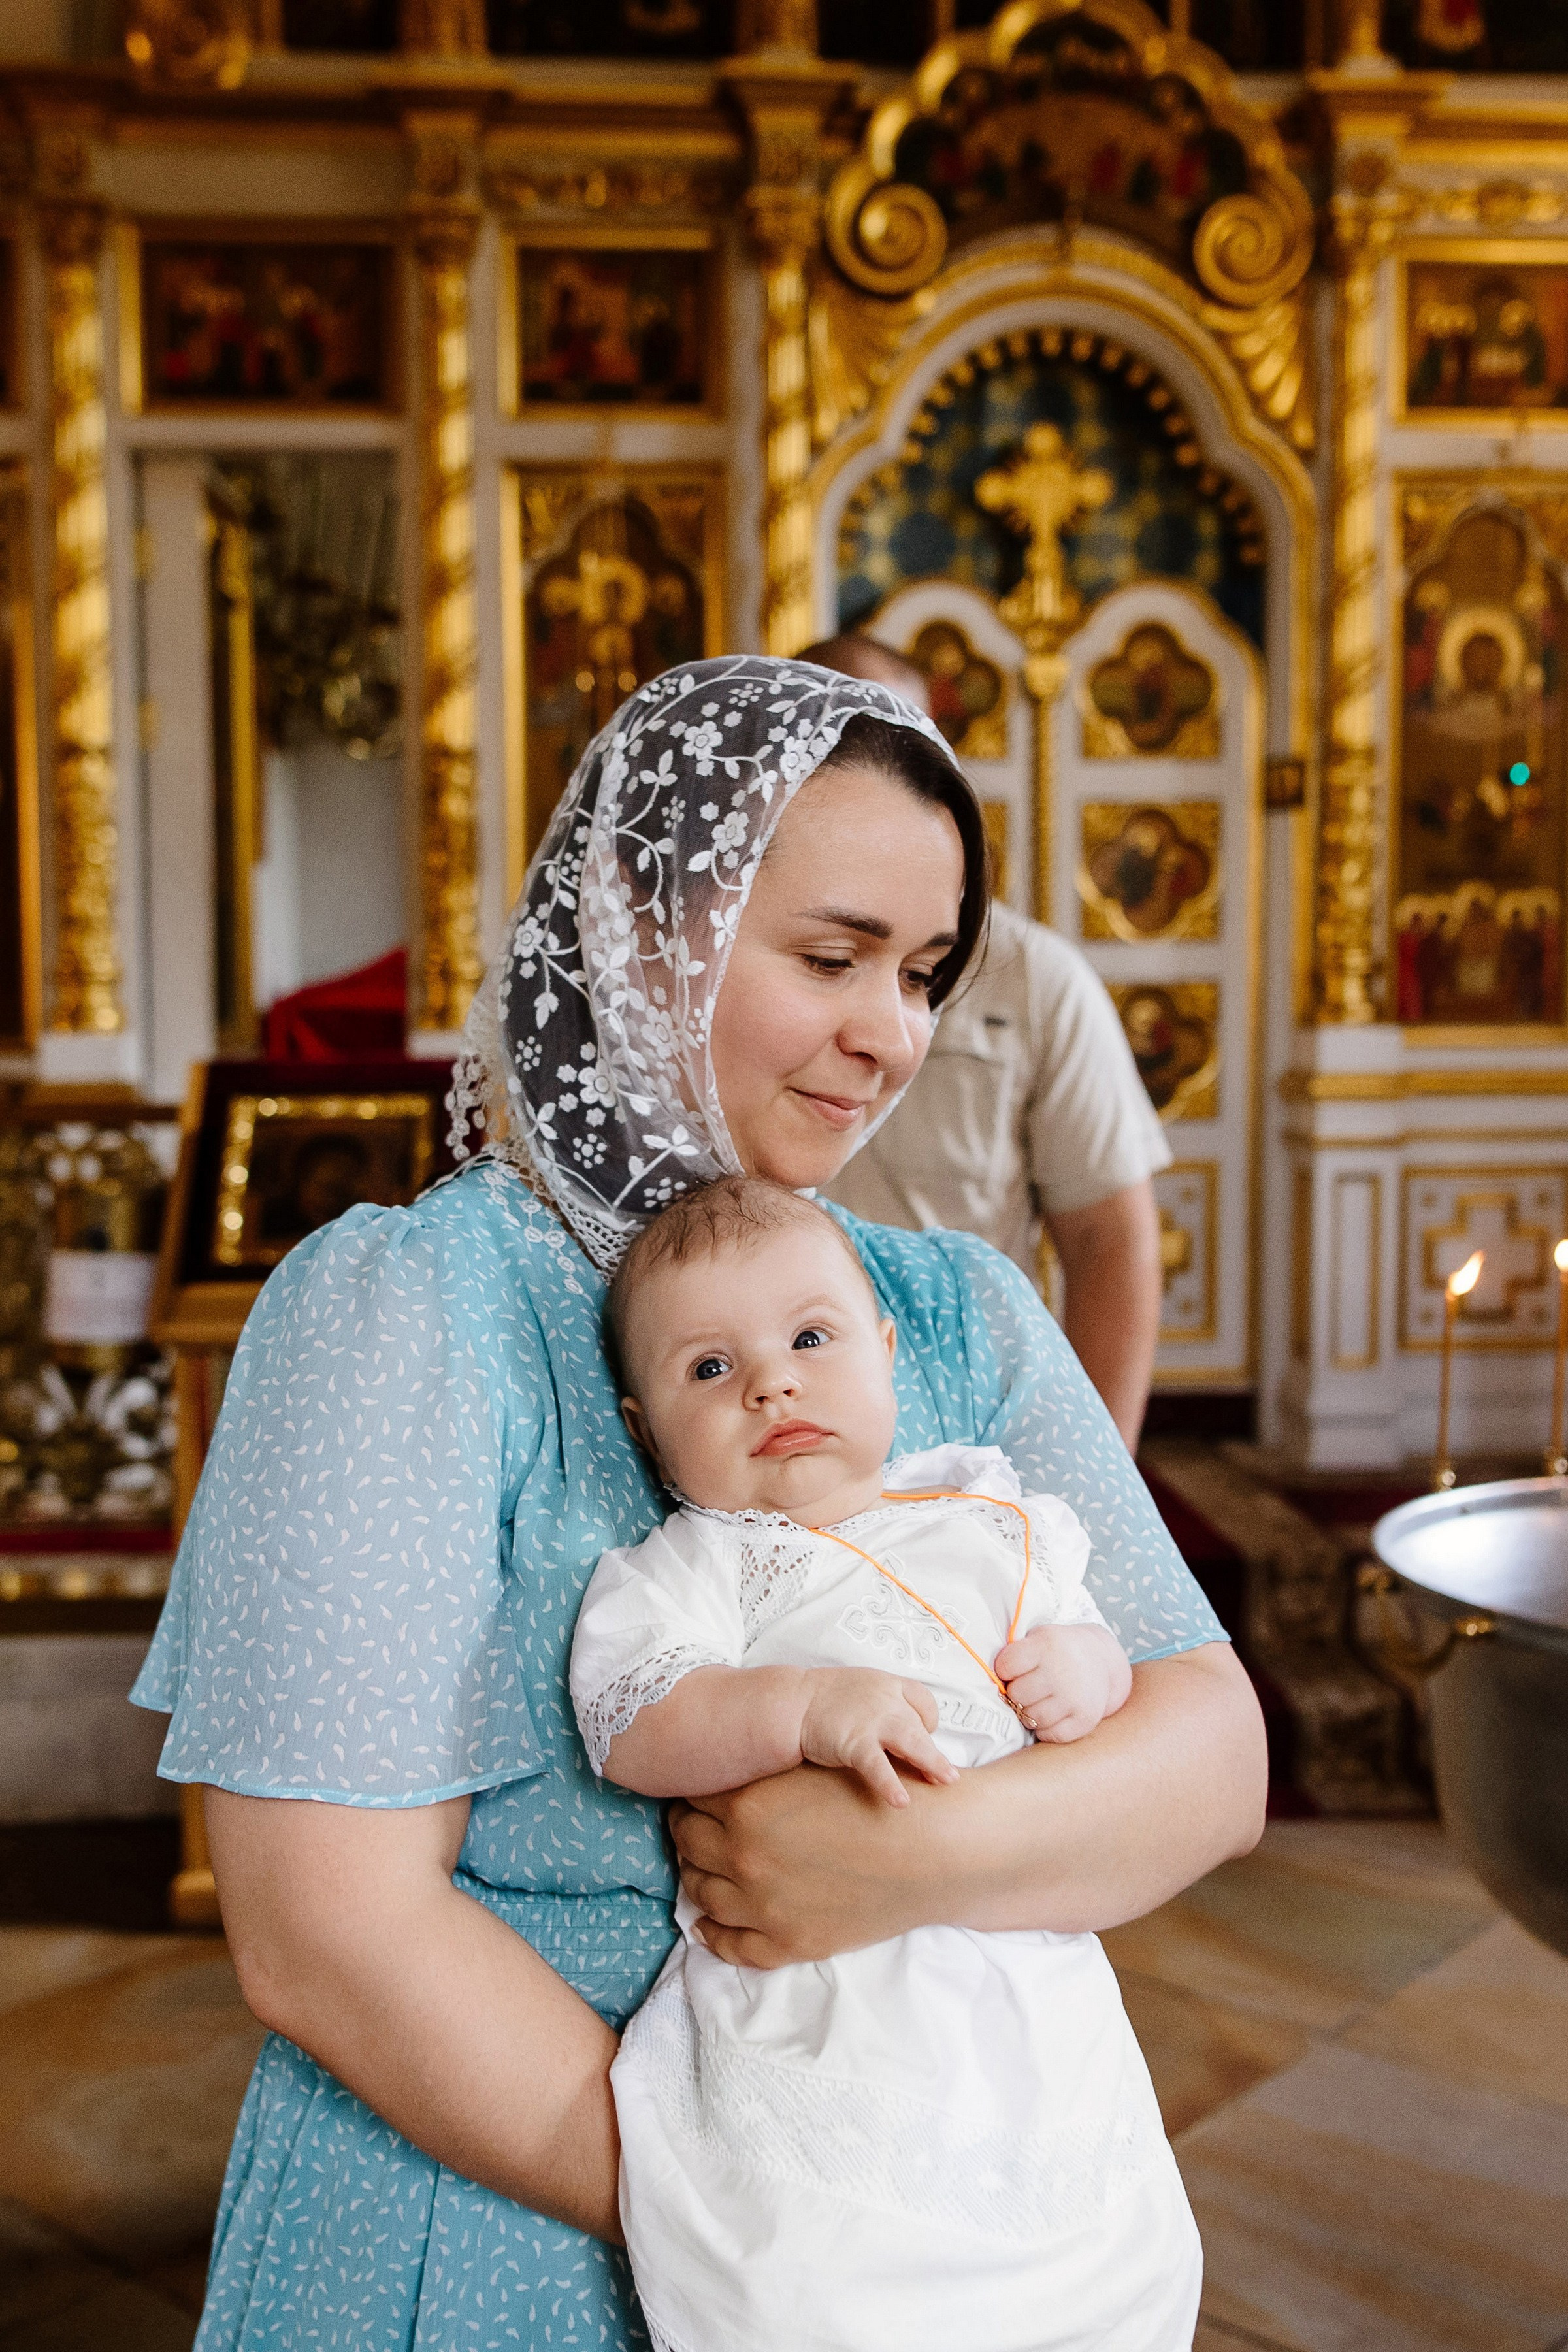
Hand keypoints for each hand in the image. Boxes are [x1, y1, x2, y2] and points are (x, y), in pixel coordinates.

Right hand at [798, 1667, 957, 1807]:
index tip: (925, 1735)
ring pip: (911, 1741)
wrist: (791, 1703)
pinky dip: (890, 1784)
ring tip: (945, 1780)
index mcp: (888, 1685)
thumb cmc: (825, 1699)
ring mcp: (871, 1721)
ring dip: (932, 1762)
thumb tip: (902, 1728)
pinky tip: (901, 1802)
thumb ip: (884, 1704)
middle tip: (949, 1776)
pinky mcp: (854, 1743)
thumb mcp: (861, 1689)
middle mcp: (885, 1700)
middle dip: (936, 1752)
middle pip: (922, 1725)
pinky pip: (878, 1767)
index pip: (924, 1700)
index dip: (928, 1721)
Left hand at [994, 1622, 1131, 1743]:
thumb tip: (991, 1683)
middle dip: (1018, 1693)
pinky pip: (1050, 1736)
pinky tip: (1052, 1714)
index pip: (1006, 1666)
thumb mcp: (1039, 1638)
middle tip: (1029, 1687)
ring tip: (1039, 1701)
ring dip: (1030, 1713)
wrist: (1101, 1660)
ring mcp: (1074, 1697)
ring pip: (1031, 1719)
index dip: (1005, 1670)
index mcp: (1046, 1645)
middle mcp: (1061, 1671)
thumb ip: (1016, 1654)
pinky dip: (1047, 1730)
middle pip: (1017, 1695)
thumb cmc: (1059, 1651)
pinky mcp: (1084, 1720)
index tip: (1014, 1669)